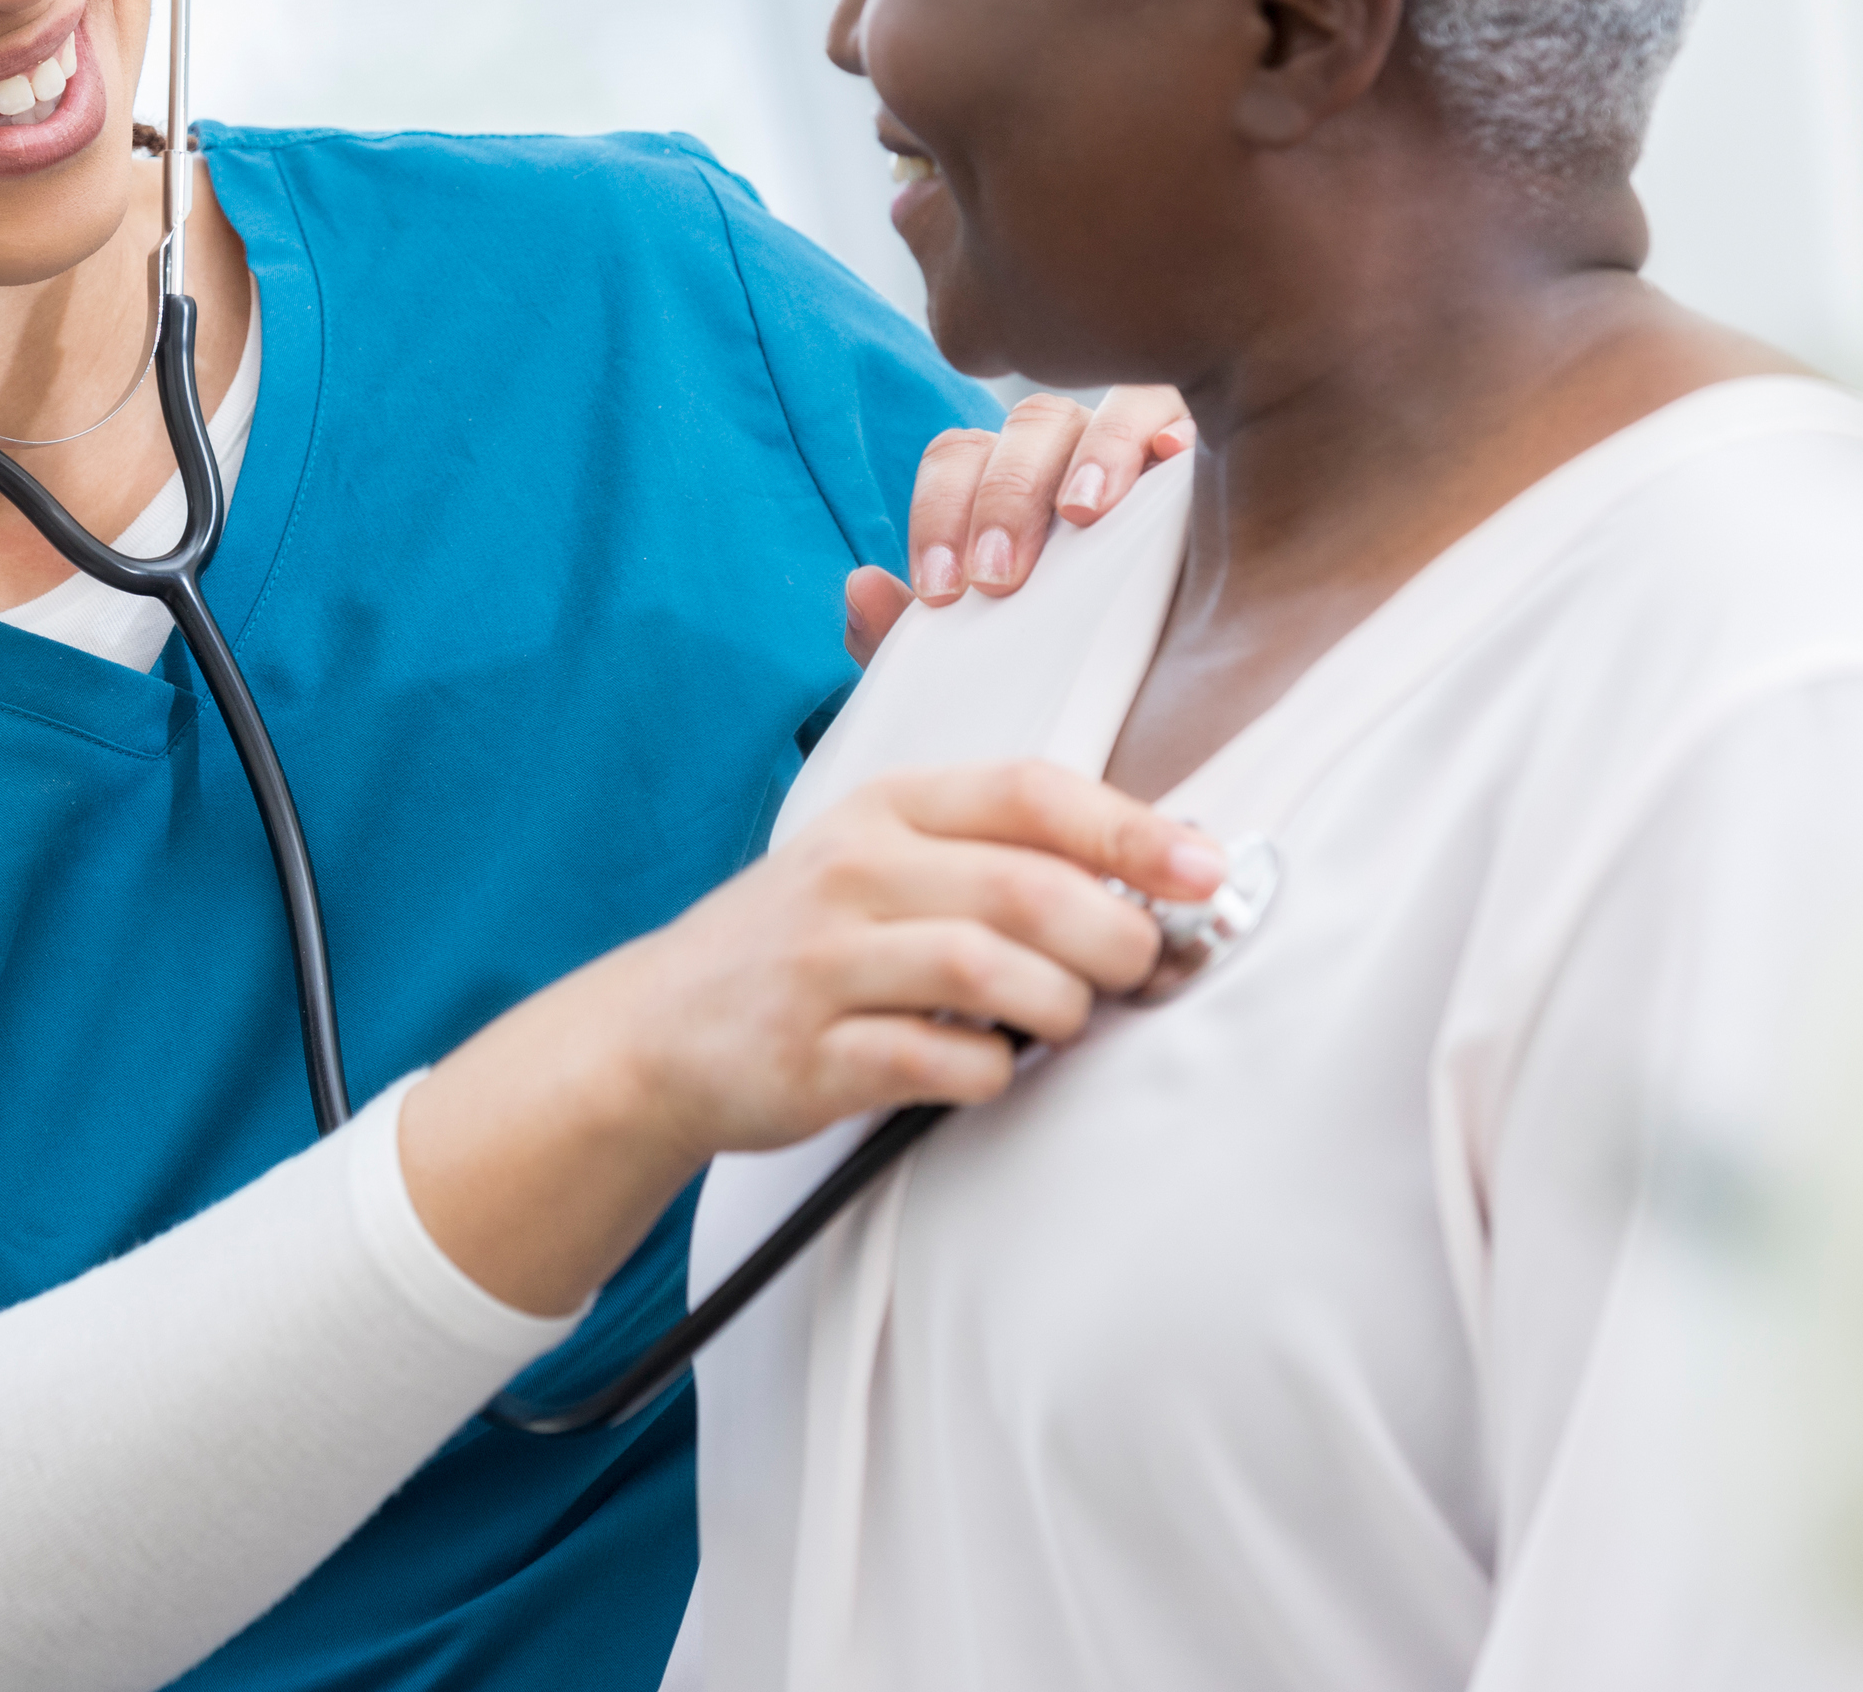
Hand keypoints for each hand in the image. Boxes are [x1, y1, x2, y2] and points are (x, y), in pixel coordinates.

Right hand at [399, 762, 1220, 1310]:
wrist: (657, 1031)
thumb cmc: (801, 943)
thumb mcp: (876, 859)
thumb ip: (993, 850)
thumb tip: (1155, 865)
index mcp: (883, 807)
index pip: (1028, 791)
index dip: (1131, 829)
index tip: (1205, 869)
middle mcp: (852, 870)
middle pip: (1026, 886)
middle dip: (1116, 935)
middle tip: (1144, 969)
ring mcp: (825, 961)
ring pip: (989, 969)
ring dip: (1060, 1006)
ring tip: (1064, 1021)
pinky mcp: (811, 1053)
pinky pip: (940, 1060)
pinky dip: (991, 1072)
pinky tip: (989, 1068)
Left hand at [845, 387, 1193, 660]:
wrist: (1168, 702)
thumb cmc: (1061, 673)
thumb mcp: (981, 668)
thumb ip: (905, 636)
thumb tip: (860, 586)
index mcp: (1002, 483)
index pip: (957, 459)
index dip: (938, 514)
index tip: (942, 590)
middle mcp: (1066, 453)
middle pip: (1025, 429)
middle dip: (1005, 499)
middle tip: (998, 576)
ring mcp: (1137, 448)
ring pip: (1102, 411)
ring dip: (1089, 456)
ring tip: (1082, 514)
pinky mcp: (1204, 461)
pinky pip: (1181, 416)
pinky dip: (1171, 429)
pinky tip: (1174, 461)